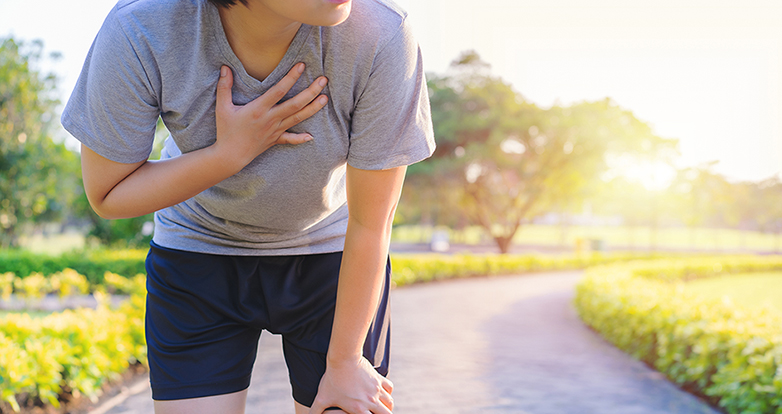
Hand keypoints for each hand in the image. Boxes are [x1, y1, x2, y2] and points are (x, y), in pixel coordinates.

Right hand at [213, 63, 327, 170]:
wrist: (230, 156)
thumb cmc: (226, 131)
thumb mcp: (222, 107)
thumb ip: (224, 87)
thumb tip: (224, 68)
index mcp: (259, 109)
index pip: (279, 90)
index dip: (291, 77)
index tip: (301, 66)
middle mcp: (271, 119)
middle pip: (295, 104)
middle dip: (311, 91)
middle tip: (323, 80)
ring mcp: (275, 130)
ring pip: (298, 118)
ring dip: (313, 108)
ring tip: (325, 98)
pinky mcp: (275, 140)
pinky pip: (290, 139)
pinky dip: (300, 138)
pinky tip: (311, 136)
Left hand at [308, 356, 393, 413]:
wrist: (343, 358)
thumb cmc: (331, 378)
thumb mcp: (322, 397)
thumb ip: (315, 410)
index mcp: (358, 409)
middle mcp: (371, 401)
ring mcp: (376, 389)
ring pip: (389, 402)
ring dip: (386, 406)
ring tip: (381, 407)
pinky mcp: (378, 378)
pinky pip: (389, 388)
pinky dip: (387, 392)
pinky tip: (382, 392)